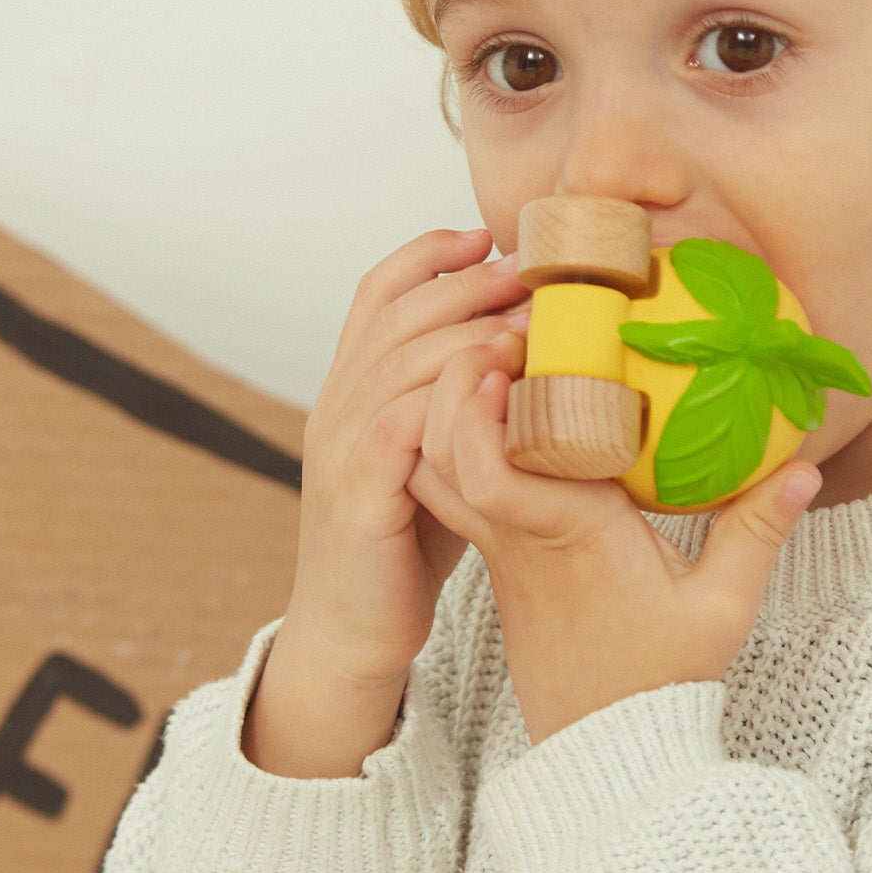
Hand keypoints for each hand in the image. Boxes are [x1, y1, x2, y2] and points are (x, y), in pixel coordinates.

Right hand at [244, 227, 530, 775]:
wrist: (352, 633)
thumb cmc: (404, 548)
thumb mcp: (431, 457)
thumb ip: (457, 404)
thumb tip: (527, 353)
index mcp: (351, 388)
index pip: (377, 290)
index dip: (430, 253)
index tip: (490, 238)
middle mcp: (336, 404)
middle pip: (397, 309)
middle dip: (468, 281)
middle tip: (533, 271)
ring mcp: (341, 445)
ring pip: (403, 356)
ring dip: (472, 329)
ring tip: (535, 320)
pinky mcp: (358, 491)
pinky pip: (404, 420)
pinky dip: (455, 394)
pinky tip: (506, 386)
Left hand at [409, 348, 822, 746]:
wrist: (608, 743)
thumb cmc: (662, 678)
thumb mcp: (724, 606)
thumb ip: (758, 530)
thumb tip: (805, 467)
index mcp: (570, 536)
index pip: (491, 472)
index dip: (480, 409)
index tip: (506, 356)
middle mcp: (520, 538)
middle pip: (441, 454)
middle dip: (450, 383)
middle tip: (496, 334)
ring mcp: (499, 551)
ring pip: (434, 472)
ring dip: (444, 410)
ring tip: (493, 360)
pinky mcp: (496, 561)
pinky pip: (450, 492)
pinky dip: (449, 443)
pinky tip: (489, 408)